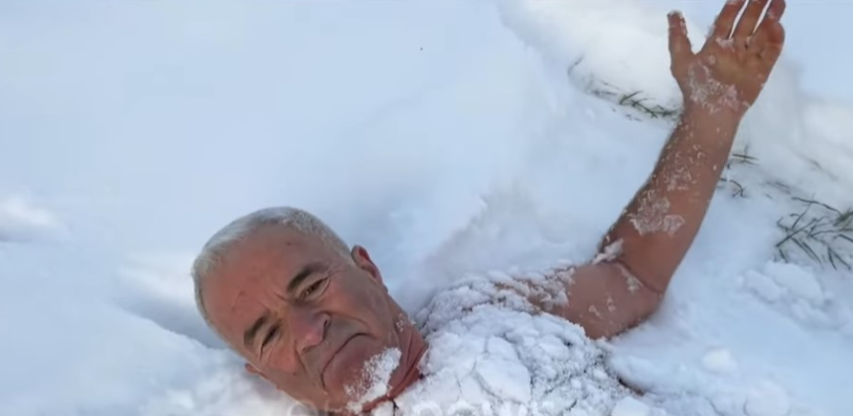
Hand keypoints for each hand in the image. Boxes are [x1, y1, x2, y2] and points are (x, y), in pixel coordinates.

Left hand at [668, 0, 785, 114]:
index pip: (726, 21)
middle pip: (747, 23)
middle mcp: (734, 49)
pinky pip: (771, 52)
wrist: (710, 112)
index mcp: (716, 45)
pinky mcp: (761, 71)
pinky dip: (775, 39)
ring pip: (762, 34)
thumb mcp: (681, 60)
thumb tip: (672, 13)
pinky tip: (777, 25)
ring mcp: (748, 59)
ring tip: (778, 2)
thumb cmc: (695, 87)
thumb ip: (677, 37)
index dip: (733, 6)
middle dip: (756, 7)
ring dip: (770, 18)